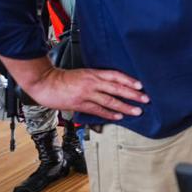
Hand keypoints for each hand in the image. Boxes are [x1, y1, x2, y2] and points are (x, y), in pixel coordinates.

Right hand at [26, 65, 148, 119]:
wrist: (45, 83)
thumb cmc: (63, 78)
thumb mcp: (83, 73)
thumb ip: (97, 78)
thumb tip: (112, 85)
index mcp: (93, 73)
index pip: (115, 75)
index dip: (129, 80)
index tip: (141, 85)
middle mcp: (92, 82)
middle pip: (117, 88)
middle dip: (133, 94)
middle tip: (145, 99)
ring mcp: (86, 94)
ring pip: (110, 101)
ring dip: (125, 107)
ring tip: (136, 111)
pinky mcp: (80, 104)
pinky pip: (98, 110)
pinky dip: (109, 114)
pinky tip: (118, 117)